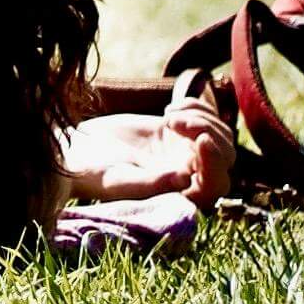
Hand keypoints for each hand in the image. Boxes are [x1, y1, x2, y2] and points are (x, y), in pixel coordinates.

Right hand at [60, 84, 230, 201]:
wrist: (78, 151)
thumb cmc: (93, 174)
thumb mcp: (119, 181)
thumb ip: (153, 184)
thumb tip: (187, 177)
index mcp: (180, 198)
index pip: (216, 185)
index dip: (216, 162)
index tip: (200, 139)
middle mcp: (190, 178)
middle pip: (225, 155)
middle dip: (206, 131)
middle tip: (171, 121)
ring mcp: (187, 152)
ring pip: (220, 132)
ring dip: (200, 116)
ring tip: (168, 116)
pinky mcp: (181, 131)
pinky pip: (207, 114)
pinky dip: (195, 105)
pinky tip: (169, 109)